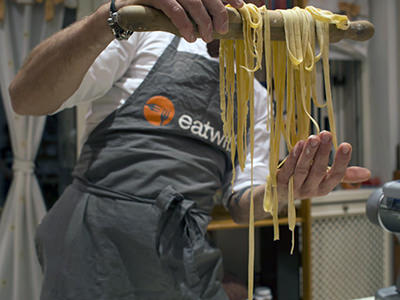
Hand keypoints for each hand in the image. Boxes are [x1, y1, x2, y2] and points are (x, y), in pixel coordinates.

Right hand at [114, 0, 244, 42]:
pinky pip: (175, 10)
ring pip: (194, 2)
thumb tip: (220, 22)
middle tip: (222, 29)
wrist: (125, 10)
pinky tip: (190, 37)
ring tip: (207, 37)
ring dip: (203, 22)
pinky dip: (185, 25)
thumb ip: (197, 10)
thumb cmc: (156, 9)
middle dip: (218, 11)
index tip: (241, 6)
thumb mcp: (180, 7)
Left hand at [276, 131, 370, 202]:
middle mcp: (310, 189)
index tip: (346, 145)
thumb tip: (367, 174)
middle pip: (318, 171)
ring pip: (302, 169)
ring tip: (313, 138)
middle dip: (323, 152)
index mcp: (323, 187)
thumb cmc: (304, 180)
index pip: (336, 176)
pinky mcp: (280, 181)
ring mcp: (294, 186)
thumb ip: (344, 174)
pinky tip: (299, 144)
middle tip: (327, 135)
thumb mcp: (324, 178)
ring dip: (308, 153)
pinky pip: (288, 168)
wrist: (279, 192)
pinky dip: (293, 156)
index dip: (342, 162)